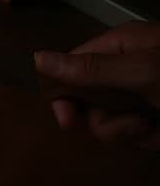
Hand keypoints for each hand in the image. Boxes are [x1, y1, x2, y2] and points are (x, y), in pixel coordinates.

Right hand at [34, 20, 159, 148]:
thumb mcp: (142, 73)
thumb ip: (90, 69)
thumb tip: (37, 58)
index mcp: (120, 47)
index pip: (71, 68)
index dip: (65, 96)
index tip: (68, 121)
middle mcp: (127, 68)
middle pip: (89, 101)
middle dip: (109, 122)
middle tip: (136, 124)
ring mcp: (142, 93)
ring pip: (111, 122)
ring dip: (132, 133)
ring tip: (156, 129)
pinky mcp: (154, 115)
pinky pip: (135, 134)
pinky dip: (150, 139)